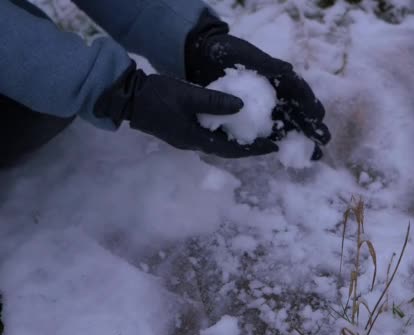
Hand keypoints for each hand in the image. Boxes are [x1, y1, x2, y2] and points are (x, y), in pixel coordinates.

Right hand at [94, 62, 277, 157]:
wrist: (129, 98)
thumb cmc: (158, 96)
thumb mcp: (189, 95)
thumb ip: (214, 101)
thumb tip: (242, 107)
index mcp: (195, 139)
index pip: (232, 149)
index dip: (253, 149)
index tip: (273, 147)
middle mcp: (193, 144)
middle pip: (226, 149)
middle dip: (248, 146)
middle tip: (268, 140)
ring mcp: (186, 139)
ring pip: (217, 143)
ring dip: (236, 139)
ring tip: (254, 132)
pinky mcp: (181, 131)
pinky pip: (208, 135)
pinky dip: (223, 131)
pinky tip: (231, 122)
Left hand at [185, 10, 330, 159]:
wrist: (199, 56)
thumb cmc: (224, 51)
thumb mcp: (243, 53)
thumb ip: (264, 62)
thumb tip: (288, 70)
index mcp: (279, 77)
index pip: (300, 92)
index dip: (310, 104)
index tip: (318, 117)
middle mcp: (276, 93)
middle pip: (299, 112)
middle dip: (312, 127)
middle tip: (323, 140)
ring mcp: (264, 107)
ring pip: (287, 125)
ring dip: (301, 139)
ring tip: (314, 154)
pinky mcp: (250, 118)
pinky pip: (268, 131)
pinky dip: (279, 142)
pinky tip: (287, 153)